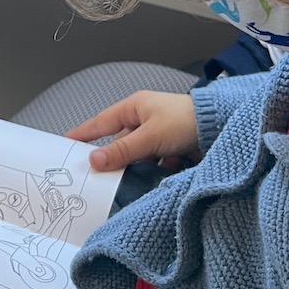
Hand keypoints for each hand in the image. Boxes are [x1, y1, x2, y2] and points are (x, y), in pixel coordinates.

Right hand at [66, 91, 197, 171]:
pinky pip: (156, 163)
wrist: (223, 127)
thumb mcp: (150, 137)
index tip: (65, 143)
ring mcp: (160, 134)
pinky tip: (163, 176)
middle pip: (121, 143)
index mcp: (136, 107)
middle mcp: (146, 119)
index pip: (101, 122)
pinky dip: (157, 171)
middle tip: (102, 178)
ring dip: (140, 168)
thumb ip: (122, 150)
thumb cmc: (186, 122)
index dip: (83, 133)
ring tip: (137, 181)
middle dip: (117, 160)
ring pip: (139, 156)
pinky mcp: (173, 148)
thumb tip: (93, 161)